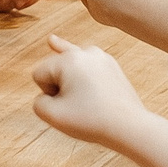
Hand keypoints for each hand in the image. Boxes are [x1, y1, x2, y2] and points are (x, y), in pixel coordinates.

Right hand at [29, 34, 150, 147]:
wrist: (129, 126)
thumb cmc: (91, 121)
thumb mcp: (53, 116)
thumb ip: (38, 103)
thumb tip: (48, 95)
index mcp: (68, 60)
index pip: (39, 74)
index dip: (47, 94)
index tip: (68, 106)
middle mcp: (84, 52)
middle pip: (55, 67)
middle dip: (59, 86)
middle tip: (79, 105)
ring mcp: (100, 57)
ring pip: (70, 64)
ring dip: (66, 74)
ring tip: (51, 41)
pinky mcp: (110, 65)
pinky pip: (86, 62)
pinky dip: (75, 57)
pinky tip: (54, 40)